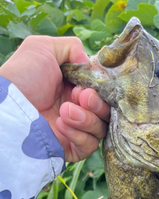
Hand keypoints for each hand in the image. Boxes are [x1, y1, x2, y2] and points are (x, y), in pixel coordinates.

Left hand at [0, 35, 109, 161]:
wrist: (10, 106)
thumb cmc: (23, 76)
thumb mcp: (44, 48)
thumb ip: (72, 47)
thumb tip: (92, 66)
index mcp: (74, 88)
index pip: (102, 93)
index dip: (99, 90)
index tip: (84, 86)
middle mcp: (78, 109)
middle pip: (106, 113)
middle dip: (97, 104)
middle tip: (81, 97)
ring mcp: (75, 131)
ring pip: (100, 130)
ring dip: (86, 119)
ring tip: (64, 111)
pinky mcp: (71, 149)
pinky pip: (89, 146)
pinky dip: (78, 135)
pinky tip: (60, 124)